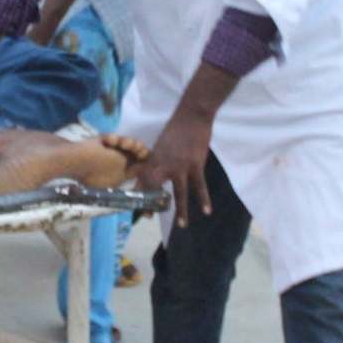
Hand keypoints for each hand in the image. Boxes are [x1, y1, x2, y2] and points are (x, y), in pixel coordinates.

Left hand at [134, 107, 214, 225]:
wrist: (192, 116)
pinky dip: (204, 199)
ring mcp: (180, 167)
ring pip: (179, 193)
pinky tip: (207, 211)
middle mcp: (164, 165)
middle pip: (155, 189)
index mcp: (154, 159)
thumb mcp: (160, 144)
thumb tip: (156, 173)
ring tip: (181, 226)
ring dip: (180, 211)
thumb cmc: (175, 128)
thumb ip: (158, 160)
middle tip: (149, 217)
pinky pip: (199, 186)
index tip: (135, 205)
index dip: (138, 194)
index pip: (143, 180)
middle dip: (152, 204)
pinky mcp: (195, 166)